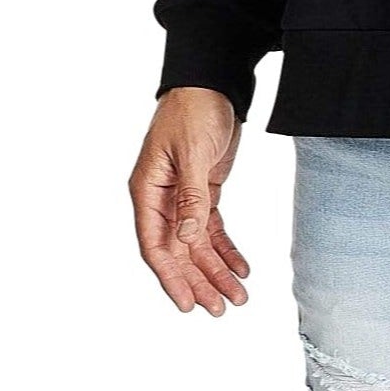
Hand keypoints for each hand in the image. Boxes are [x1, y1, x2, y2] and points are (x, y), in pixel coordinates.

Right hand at [129, 88, 249, 315]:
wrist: (212, 82)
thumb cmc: (193, 110)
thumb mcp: (193, 154)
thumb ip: (191, 197)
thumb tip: (186, 238)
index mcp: (148, 191)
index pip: (156, 245)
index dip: (171, 278)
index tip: (187, 305)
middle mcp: (162, 199)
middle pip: (178, 252)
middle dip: (199, 281)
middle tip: (221, 308)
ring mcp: (183, 197)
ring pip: (197, 245)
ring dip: (216, 270)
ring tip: (238, 296)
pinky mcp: (204, 190)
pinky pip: (212, 228)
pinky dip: (227, 249)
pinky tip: (241, 267)